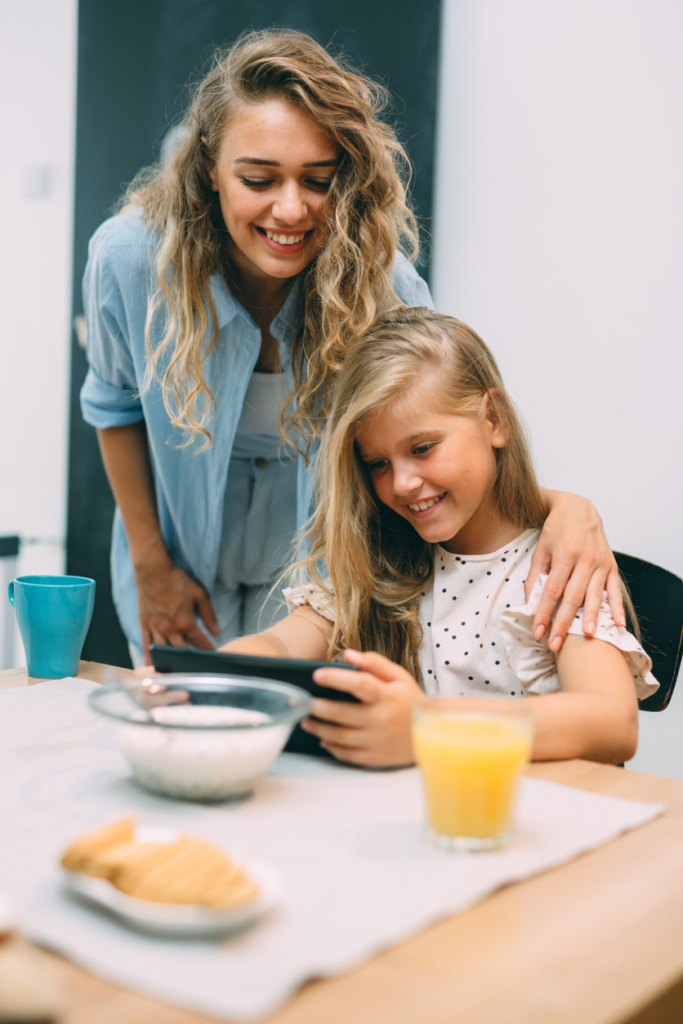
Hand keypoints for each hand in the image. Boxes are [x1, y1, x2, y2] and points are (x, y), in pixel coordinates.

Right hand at [135, 558, 219, 663]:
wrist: (153, 571)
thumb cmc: (177, 580)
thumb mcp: (199, 593)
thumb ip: (208, 614)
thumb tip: (217, 630)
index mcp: (185, 621)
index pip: (200, 642)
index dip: (208, 651)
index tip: (214, 658)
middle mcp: (170, 628)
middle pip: (182, 650)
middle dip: (191, 660)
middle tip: (197, 669)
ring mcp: (155, 628)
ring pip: (164, 651)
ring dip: (171, 662)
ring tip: (177, 672)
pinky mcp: (144, 625)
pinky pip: (146, 645)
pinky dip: (149, 657)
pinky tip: (152, 667)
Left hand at [302, 649, 424, 766]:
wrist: (432, 735)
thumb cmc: (411, 701)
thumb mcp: (400, 677)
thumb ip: (375, 663)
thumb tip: (349, 654)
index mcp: (387, 696)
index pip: (358, 684)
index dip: (336, 679)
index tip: (316, 675)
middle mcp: (380, 719)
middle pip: (340, 713)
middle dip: (316, 706)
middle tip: (300, 701)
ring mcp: (376, 740)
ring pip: (339, 735)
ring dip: (318, 727)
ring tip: (306, 719)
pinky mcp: (375, 757)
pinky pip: (347, 754)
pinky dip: (332, 747)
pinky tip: (323, 739)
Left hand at [528, 491, 624, 652]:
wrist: (578, 508)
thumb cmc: (556, 530)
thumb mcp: (540, 549)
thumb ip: (535, 576)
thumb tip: (528, 603)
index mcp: (564, 554)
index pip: (552, 590)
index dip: (544, 613)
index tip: (537, 632)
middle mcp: (585, 559)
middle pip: (573, 597)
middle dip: (564, 623)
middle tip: (556, 644)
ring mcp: (601, 563)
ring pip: (595, 596)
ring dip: (591, 618)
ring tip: (586, 638)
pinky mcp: (612, 566)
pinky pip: (615, 590)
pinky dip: (616, 608)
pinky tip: (617, 624)